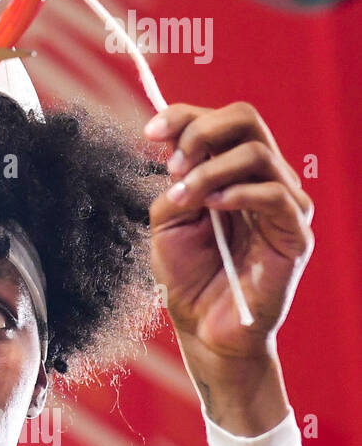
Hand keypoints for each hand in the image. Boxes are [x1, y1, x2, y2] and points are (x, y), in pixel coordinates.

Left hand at [144, 102, 313, 431]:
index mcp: (230, 171)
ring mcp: (282, 204)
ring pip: (258, 153)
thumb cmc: (187, 276)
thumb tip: (176, 148)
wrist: (204, 328)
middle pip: (246, 119)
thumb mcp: (167, 220)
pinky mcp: (295, 233)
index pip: (219, 121)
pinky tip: (212, 206)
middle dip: (200, 131)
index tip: (150, 133)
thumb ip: (175, 182)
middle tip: (173, 166)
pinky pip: (276, 194)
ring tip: (184, 197)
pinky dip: (237, 192)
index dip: (183, 116)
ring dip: (210, 169)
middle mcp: (261, 179)